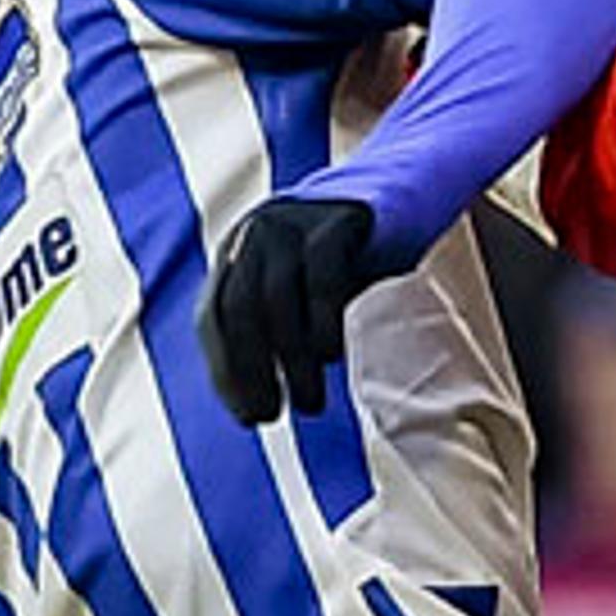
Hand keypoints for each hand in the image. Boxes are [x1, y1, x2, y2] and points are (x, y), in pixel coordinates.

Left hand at [199, 195, 376, 422]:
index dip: (224, 371)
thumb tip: (248, 409)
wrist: (404, 198)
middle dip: (252, 369)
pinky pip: (323, 275)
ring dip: (291, 359)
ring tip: (310, 402)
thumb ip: (268, 329)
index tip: (248, 417)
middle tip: (273, 415)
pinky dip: (323, 320)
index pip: (212, 315)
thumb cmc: (347, 266)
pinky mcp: (340, 219)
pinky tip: (332, 355)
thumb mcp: (296, 293)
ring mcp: (297, 219)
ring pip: (279, 296)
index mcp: (236, 251)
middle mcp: (258, 230)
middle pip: (240, 307)